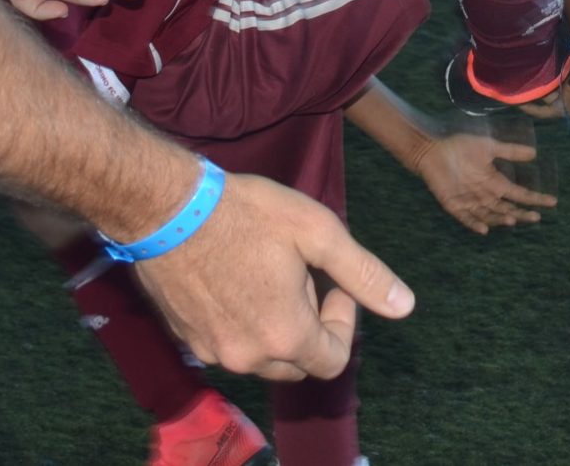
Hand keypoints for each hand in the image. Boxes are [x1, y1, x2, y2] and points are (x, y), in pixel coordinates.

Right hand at [133, 172, 414, 380]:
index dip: (342, 321)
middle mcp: (248, 358)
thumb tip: (405, 306)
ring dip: (275, 326)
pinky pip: (229, 345)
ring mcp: (214, 352)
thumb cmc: (245, 212)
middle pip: (298, 362)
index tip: (332, 283)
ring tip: (266, 272)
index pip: (333, 360)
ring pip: (262, 356)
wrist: (165, 207)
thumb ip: (362, 274)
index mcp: (286, 336)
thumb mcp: (316, 231)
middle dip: (309, 324)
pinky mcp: (187, 339)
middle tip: (297, 273)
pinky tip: (234, 278)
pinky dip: (242, 324)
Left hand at [413, 128, 555, 233]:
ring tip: (513, 219)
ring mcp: (470, 201)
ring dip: (501, 218)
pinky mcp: (454, 204)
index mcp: (495, 182)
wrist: (432, 150)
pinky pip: (466, 218)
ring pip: (490, 215)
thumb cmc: (461, 147)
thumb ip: (509, 151)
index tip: (552, 202)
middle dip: (522, 213)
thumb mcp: (488, 146)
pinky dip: (475, 224)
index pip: (519, 194)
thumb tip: (534, 153)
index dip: (535, 198)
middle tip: (536, 217)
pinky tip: (485, 229)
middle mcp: (485, 194)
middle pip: (507, 208)